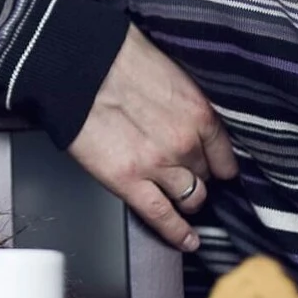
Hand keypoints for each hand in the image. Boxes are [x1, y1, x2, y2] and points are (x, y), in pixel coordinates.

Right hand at [67, 26, 237, 250]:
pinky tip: (187, 241)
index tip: (217, 166)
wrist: (73, 65)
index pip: (224, 151)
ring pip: (191, 197)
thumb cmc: (111, 56)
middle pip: (206, 174)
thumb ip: (180, 98)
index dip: (219, 162)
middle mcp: (185, 142)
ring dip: (189, 199)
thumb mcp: (165, 69)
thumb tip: (179, 109)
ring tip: (184, 201)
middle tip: (190, 175)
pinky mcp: (128, 182)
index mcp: (198, 112)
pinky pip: (161, 216)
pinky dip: (177, 233)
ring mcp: (158, 166)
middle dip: (200, 175)